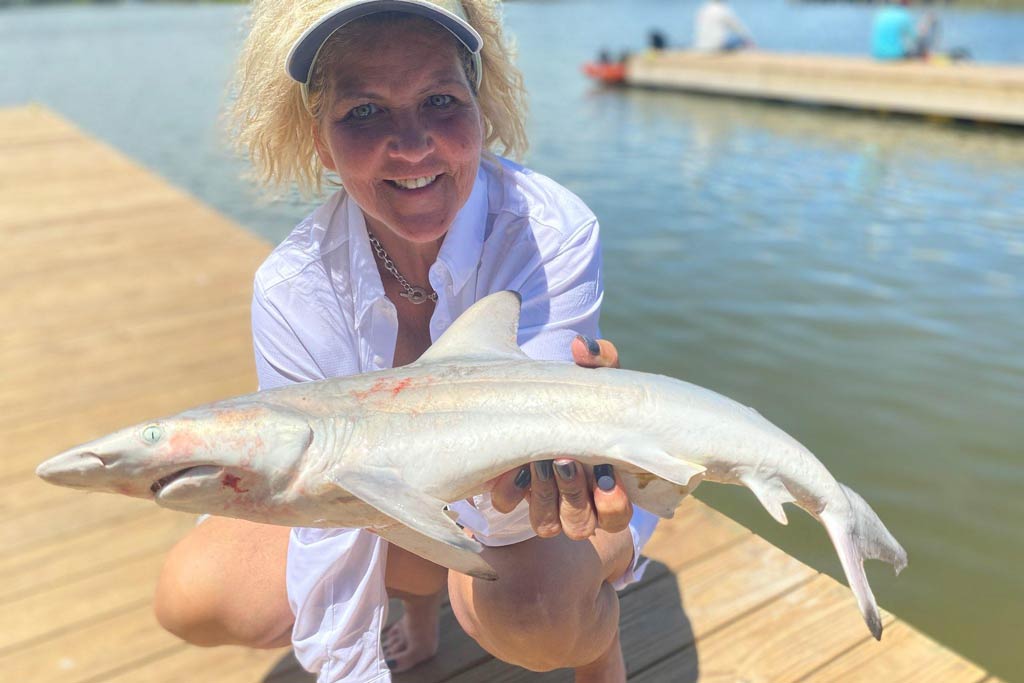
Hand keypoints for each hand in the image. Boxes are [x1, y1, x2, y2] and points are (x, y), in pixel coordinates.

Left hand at [489, 335, 632, 540]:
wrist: (538, 397)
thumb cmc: (580, 393)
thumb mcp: (596, 378)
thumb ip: (599, 361)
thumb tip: (582, 346)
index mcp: (608, 485)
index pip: (617, 516)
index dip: (613, 505)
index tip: (605, 474)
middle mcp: (578, 503)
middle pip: (581, 524)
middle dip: (573, 494)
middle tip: (564, 459)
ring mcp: (545, 503)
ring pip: (548, 524)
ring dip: (544, 496)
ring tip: (538, 460)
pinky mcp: (513, 492)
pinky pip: (509, 507)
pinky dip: (509, 489)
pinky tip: (509, 466)